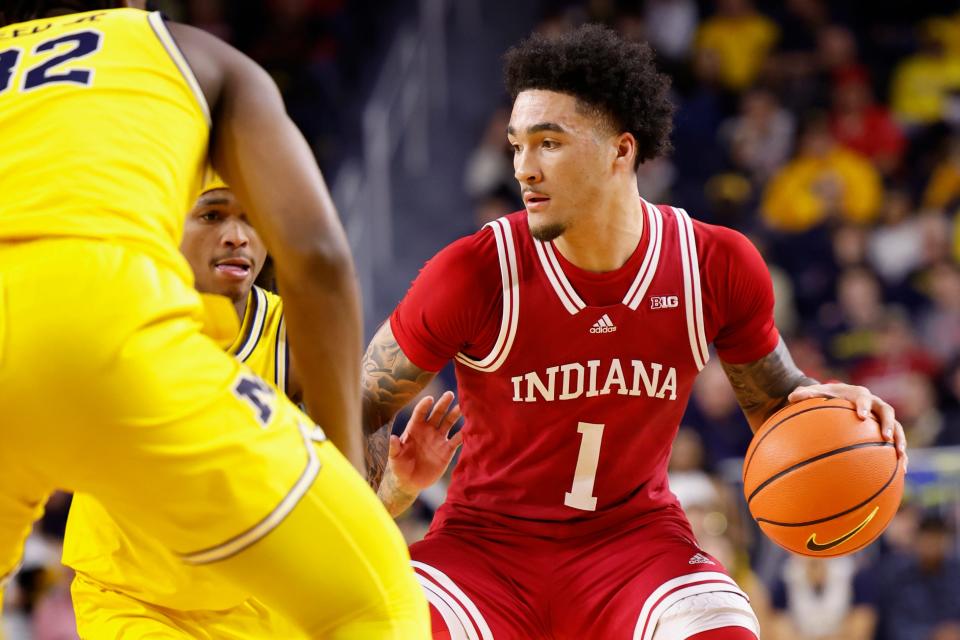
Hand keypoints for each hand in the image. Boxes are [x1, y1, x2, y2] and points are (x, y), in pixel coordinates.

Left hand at [388, 391, 462, 494]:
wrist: (410, 482)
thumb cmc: (399, 467)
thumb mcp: (394, 458)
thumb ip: (394, 448)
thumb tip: (393, 438)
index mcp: (414, 428)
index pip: (420, 413)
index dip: (424, 405)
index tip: (430, 399)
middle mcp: (428, 430)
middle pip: (437, 413)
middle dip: (443, 404)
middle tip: (450, 394)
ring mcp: (438, 439)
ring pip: (449, 422)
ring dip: (455, 414)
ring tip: (463, 407)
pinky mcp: (447, 450)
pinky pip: (457, 440)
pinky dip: (463, 434)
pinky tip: (469, 428)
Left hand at [789, 383, 907, 471]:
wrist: (841, 396)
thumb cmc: (826, 395)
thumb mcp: (815, 393)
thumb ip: (805, 394)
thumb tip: (791, 397)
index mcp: (859, 394)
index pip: (863, 398)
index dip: (863, 406)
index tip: (860, 416)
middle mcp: (875, 405)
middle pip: (887, 412)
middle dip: (889, 424)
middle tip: (885, 437)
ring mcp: (883, 418)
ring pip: (898, 428)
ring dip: (900, 441)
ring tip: (901, 457)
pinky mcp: (886, 430)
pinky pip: (896, 443)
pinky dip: (900, 456)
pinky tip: (902, 472)